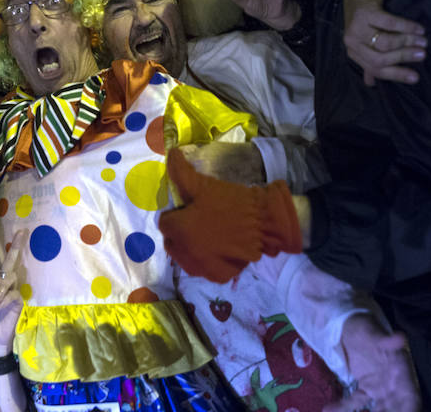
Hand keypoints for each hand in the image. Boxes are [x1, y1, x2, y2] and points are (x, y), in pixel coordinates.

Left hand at [0, 229, 26, 357]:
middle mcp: (0, 283)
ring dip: (2, 286)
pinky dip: (5, 298)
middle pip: (8, 261)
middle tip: (23, 231)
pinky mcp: (18, 300)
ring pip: (11, 276)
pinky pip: (13, 293)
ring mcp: (11, 291)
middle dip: (15, 245)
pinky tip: (0, 306)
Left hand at [161, 149, 300, 283]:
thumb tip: (170, 154)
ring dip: (191, 247)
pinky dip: (209, 260)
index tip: (188, 209)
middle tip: (198, 221)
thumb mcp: (204, 185)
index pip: (165, 223)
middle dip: (180, 232)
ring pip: (186, 257)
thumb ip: (181, 172)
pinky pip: (205, 269)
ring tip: (208, 235)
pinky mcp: (219, 275)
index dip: (175, 214)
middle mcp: (185, 253)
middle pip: (173, 242)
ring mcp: (202, 267)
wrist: (266, 222)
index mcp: (178, 230)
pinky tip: (219, 248)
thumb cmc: (232, 202)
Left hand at [325, 314, 420, 411]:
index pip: (412, 398)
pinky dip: (343, 407)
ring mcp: (379, 387)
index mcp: (402, 371)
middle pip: (396, 408)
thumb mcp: (375, 332)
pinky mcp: (366, 387)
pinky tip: (329, 409)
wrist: (350, 325)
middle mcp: (394, 383)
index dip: (410, 410)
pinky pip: (356, 401)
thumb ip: (387, 339)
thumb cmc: (366, 327)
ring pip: (379, 408)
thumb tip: (401, 338)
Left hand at [343, 0, 426, 85]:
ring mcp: (356, 27)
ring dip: (407, 43)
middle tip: (423, 54)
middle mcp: (352, 42)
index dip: (397, 75)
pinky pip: (389, 24)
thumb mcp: (367, 40)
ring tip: (423, 41)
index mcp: (354, 52)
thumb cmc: (367, 17)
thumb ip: (370, 60)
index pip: (376, 70)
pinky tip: (418, 28)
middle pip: (380, 59)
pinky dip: (406, 27)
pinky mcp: (364, 13)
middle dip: (404, 58)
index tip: (416, 78)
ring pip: (385, 43)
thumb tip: (371, 83)